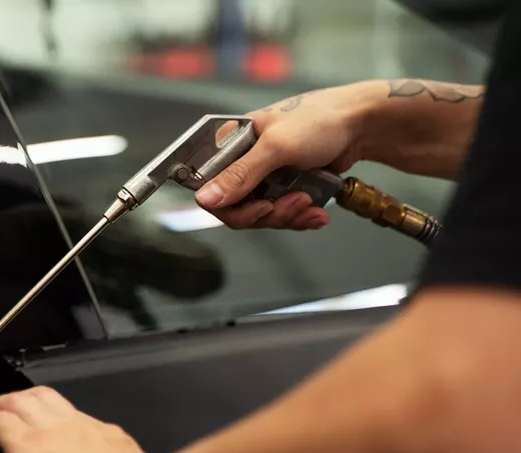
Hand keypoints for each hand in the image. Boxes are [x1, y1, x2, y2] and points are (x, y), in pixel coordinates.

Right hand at [196, 82, 382, 229]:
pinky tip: (317, 212)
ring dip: (288, 215)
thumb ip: (240, 174)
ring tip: (310, 203)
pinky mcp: (283, 186)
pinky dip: (300, 217)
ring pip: (260, 214)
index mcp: (231, 143)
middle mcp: (243, 160)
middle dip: (269, 213)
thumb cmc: (319, 121)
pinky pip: (281, 213)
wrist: (362, 124)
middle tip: (295, 203)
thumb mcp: (276, 147)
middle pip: (237, 207)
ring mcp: (264, 175)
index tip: (261, 208)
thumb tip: (204, 199)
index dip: (231, 206)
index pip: (211, 187)